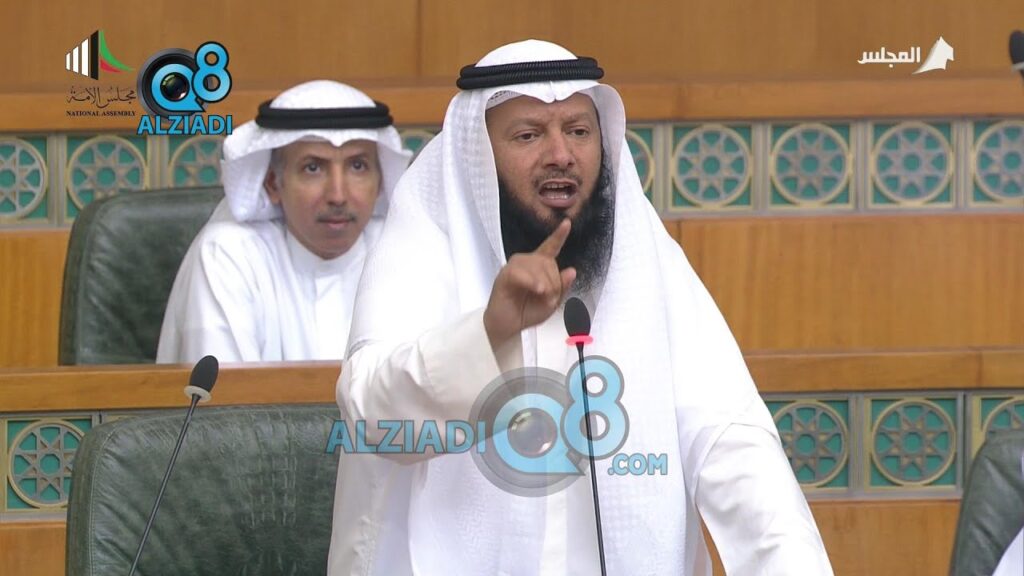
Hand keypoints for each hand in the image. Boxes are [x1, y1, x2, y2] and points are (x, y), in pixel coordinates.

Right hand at [483, 219, 576, 347]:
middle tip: (549, 299)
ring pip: (538, 267)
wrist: (507, 326)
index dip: (559, 235)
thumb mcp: (552, 303)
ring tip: (541, 298)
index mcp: (538, 266)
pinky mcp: (504, 276)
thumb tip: (572, 271)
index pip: (550, 247)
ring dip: (545, 285)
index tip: (567, 223)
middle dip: (554, 283)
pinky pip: (521, 273)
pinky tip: (537, 289)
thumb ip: (562, 287)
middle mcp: (526, 262)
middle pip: (549, 263)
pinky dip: (532, 282)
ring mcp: (514, 267)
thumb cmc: (527, 312)